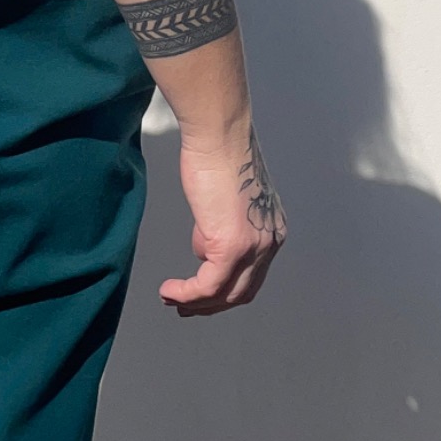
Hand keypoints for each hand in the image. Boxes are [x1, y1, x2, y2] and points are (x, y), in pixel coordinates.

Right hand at [159, 123, 286, 314]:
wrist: (219, 134)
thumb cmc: (219, 153)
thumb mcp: (227, 198)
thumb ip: (222, 223)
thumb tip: (205, 245)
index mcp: (272, 229)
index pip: (253, 274)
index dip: (225, 288)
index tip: (200, 292)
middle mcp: (270, 242)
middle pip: (242, 291)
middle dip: (211, 305)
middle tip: (185, 306)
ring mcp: (253, 247)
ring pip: (225, 294)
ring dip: (196, 304)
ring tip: (171, 299)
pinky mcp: (231, 247)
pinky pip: (207, 286)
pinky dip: (187, 294)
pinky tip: (169, 290)